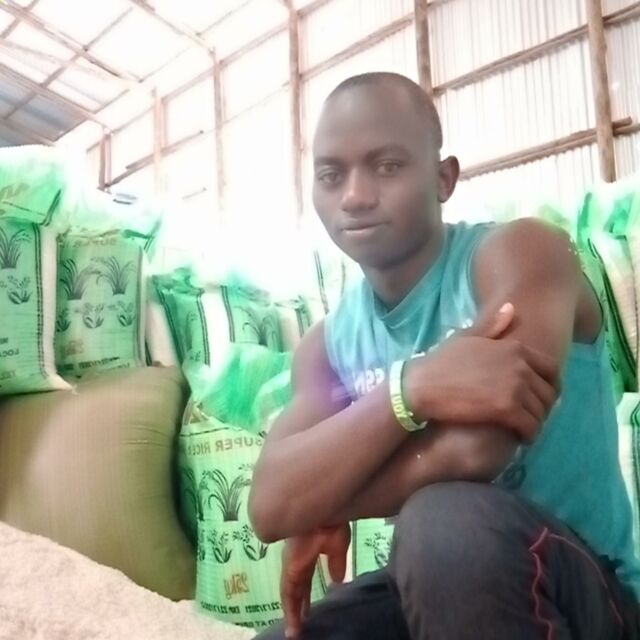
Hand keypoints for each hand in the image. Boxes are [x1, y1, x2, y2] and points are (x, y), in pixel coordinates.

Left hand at [281, 524, 349, 638]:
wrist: (321, 512)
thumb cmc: (330, 522)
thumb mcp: (337, 545)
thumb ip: (336, 562)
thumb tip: (337, 580)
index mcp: (306, 553)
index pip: (304, 580)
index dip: (305, 594)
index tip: (306, 610)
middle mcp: (296, 560)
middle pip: (295, 589)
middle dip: (296, 606)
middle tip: (297, 626)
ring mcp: (291, 564)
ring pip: (289, 593)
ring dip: (292, 612)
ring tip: (294, 631)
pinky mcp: (291, 568)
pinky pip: (288, 592)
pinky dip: (290, 608)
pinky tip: (293, 621)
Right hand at [404, 303, 558, 440]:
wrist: (422, 385)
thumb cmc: (440, 362)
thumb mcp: (466, 337)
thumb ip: (492, 325)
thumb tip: (511, 308)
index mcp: (515, 348)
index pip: (551, 369)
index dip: (551, 386)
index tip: (540, 398)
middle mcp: (521, 366)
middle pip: (549, 393)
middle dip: (543, 408)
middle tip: (531, 417)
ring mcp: (516, 387)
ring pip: (541, 412)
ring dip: (536, 423)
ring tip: (524, 429)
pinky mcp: (507, 409)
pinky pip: (531, 426)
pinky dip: (528, 435)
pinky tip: (519, 438)